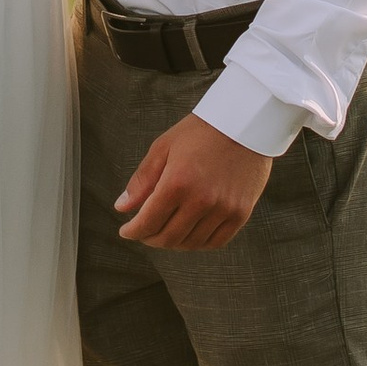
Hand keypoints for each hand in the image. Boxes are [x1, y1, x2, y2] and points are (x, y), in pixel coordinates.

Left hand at [115, 116, 271, 252]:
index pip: (148, 222)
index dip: (133, 231)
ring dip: (173, 243)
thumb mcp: (164, 147)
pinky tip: (190, 234)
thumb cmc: (200, 132)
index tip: (126, 232)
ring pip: (191, 243)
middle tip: (144, 233)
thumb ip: (142, 180)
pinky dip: (199, 243)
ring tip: (165, 231)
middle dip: (150, 239)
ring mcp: (223, 209)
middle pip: (169, 237)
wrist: (245, 122)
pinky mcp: (240, 213)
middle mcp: (201, 200)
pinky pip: (216, 241)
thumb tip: (121, 208)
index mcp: (177, 182)